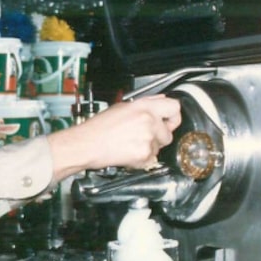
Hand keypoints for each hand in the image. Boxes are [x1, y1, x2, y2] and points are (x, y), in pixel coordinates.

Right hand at [47, 95, 181, 181]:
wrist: (86, 145)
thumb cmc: (97, 127)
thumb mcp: (121, 107)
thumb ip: (144, 104)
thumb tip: (159, 101)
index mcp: (143, 106)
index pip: (174, 108)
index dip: (173, 116)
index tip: (170, 121)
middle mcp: (148, 120)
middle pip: (168, 133)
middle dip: (158, 137)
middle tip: (141, 138)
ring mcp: (148, 138)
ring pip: (159, 147)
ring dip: (148, 148)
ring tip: (130, 145)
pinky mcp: (145, 154)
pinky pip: (151, 159)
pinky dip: (142, 159)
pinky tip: (128, 153)